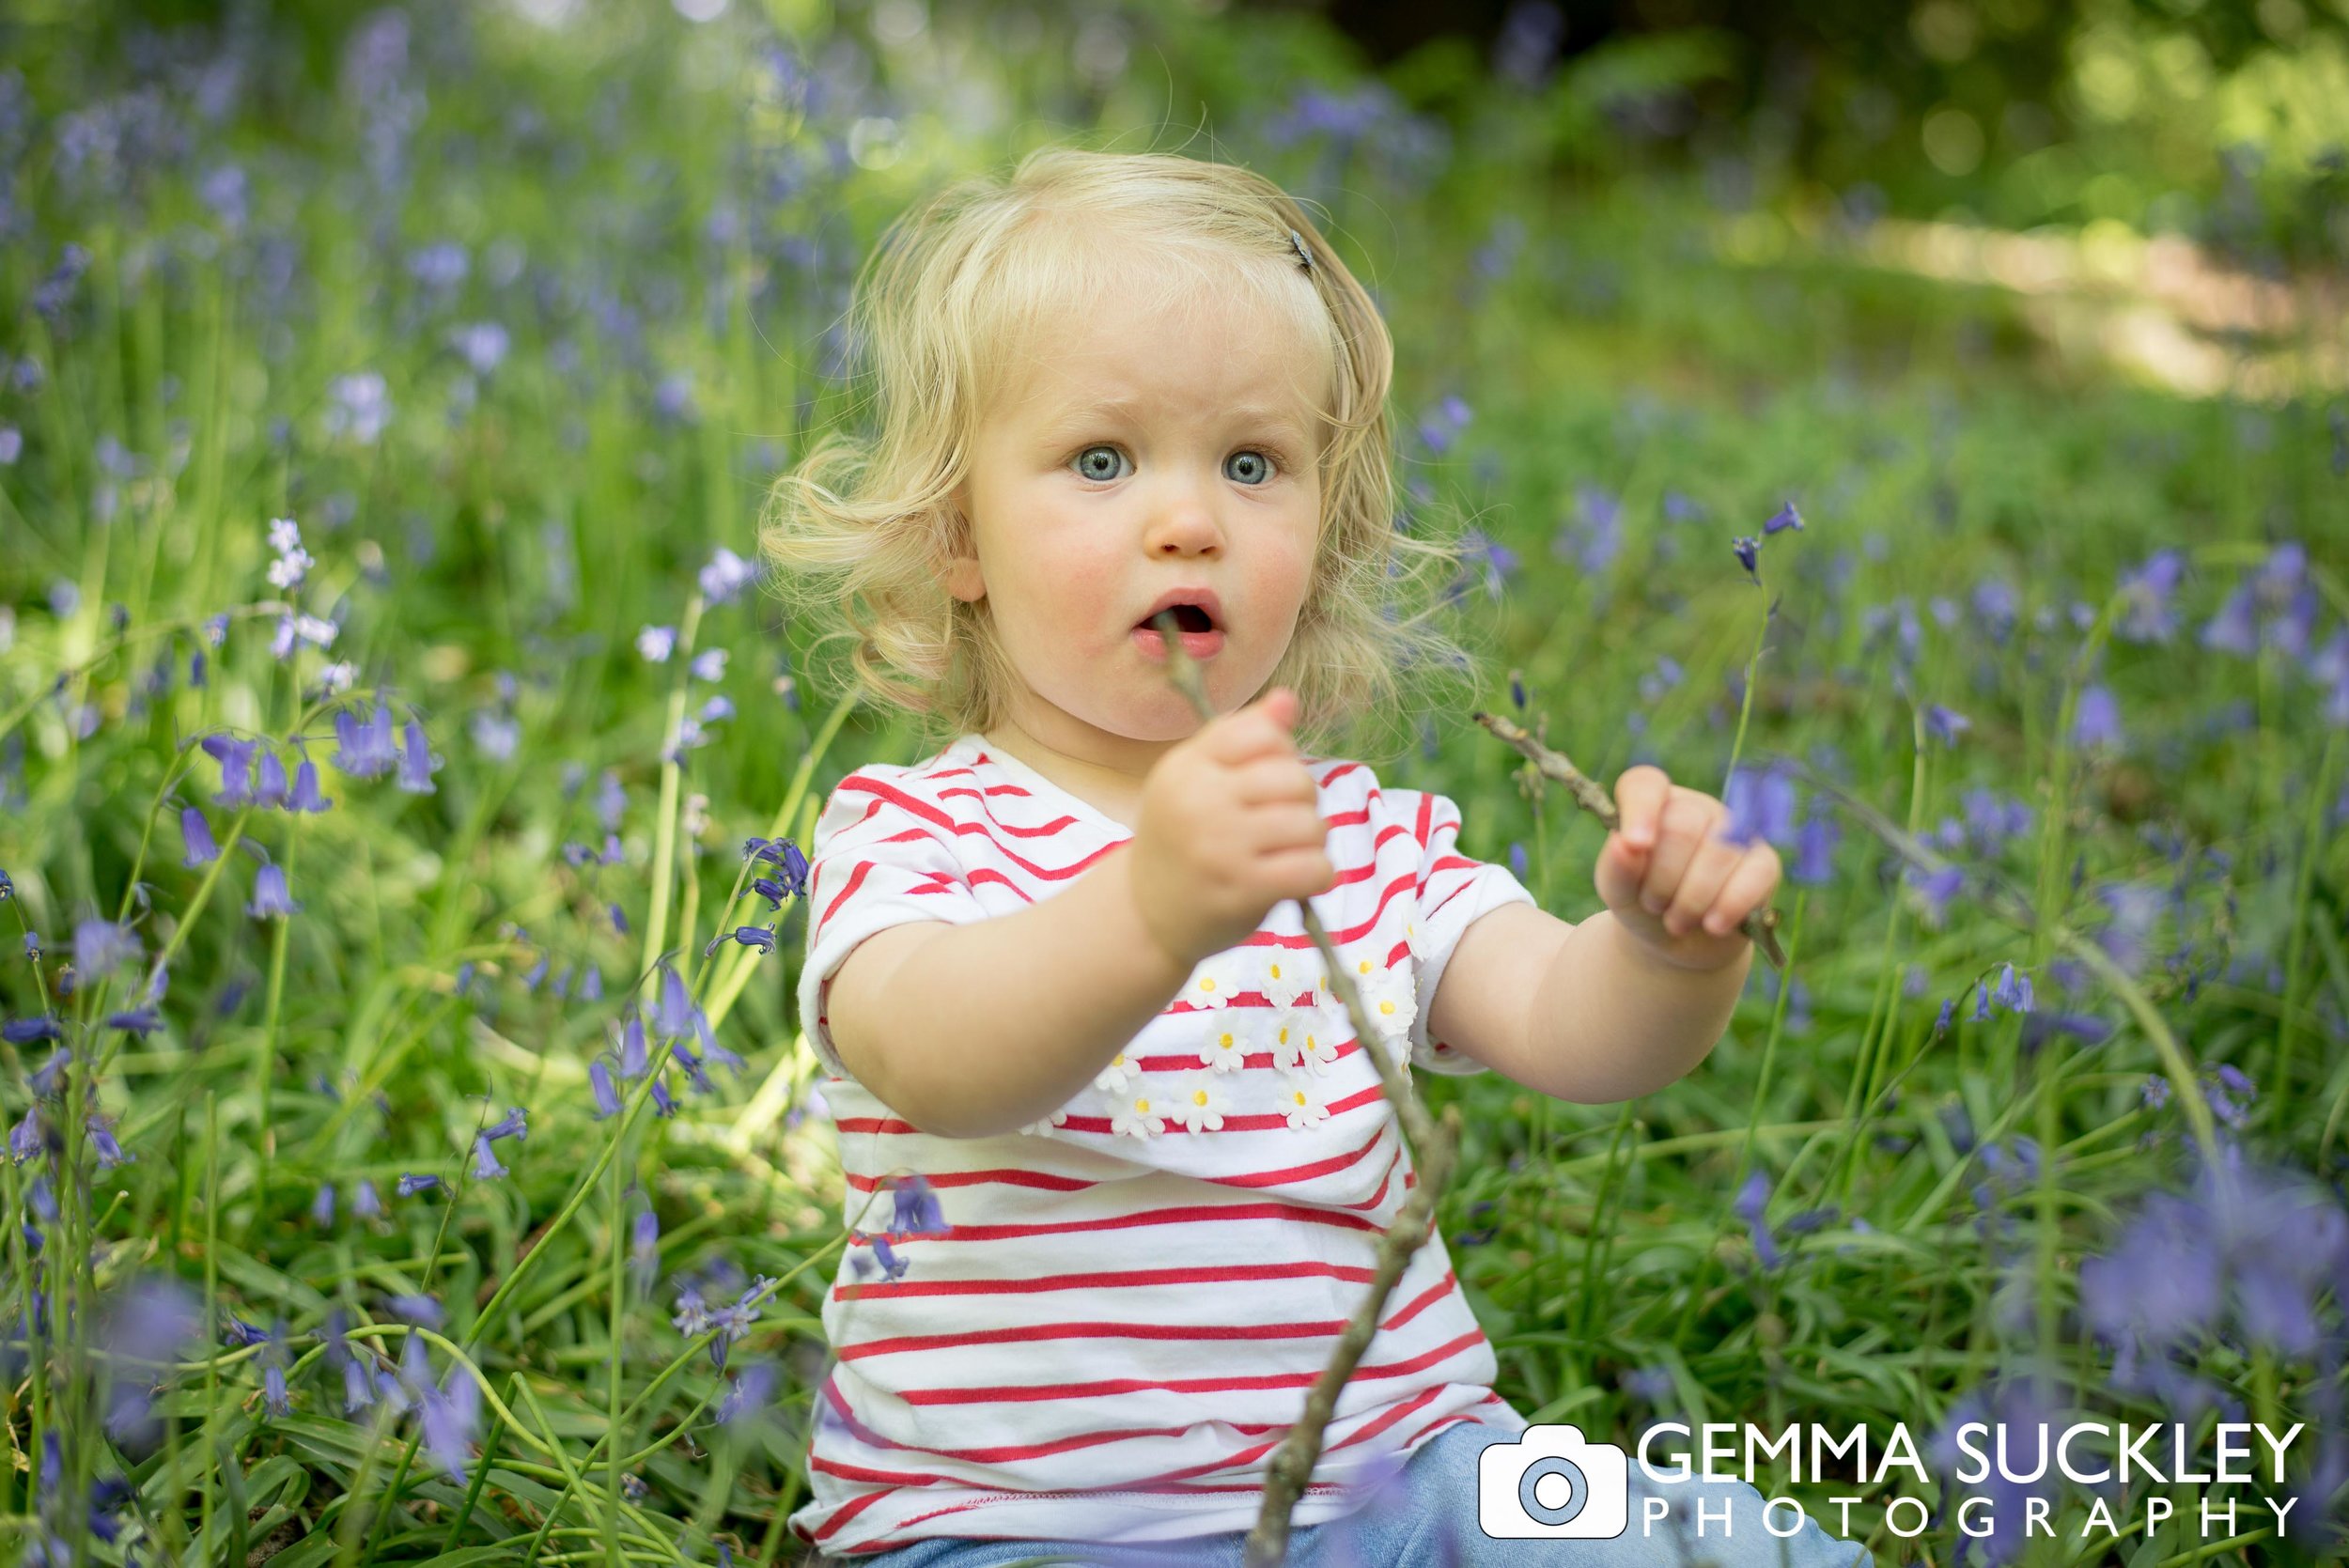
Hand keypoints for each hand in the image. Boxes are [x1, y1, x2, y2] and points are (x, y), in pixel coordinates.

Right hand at [1126, 686, 1334, 969]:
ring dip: (1312, 841)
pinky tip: (1300, 878)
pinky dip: (1318, 874)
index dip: (1282, 753)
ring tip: (1290, 851)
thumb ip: (1242, 736)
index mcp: (1187, 766)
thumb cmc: (1182, 840)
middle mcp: (1199, 800)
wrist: (1146, 915)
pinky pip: (1313, 868)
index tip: (1268, 780)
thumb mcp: (1196, 779)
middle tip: (1283, 821)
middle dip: (1304, 800)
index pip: (1262, 732)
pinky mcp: (1242, 890)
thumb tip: (1288, 698)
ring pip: (1310, 824)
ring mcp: (1220, 846)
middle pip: (1294, 778)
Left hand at [1594, 764, 1780, 971]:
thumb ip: (1616, 867)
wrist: (1678, 943)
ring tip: (1676, 921)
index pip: (1645, 785)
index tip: (1636, 844)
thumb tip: (1622, 844)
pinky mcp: (1764, 863)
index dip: (1641, 811)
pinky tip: (1713, 925)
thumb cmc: (1642, 904)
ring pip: (1719, 853)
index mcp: (1654, 804)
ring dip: (1691, 901)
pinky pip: (1756, 874)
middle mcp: (1696, 809)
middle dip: (1663, 879)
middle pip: (1682, 827)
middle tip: (1654, 905)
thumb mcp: (1618, 891)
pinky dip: (1730, 906)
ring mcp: (1735, 832)